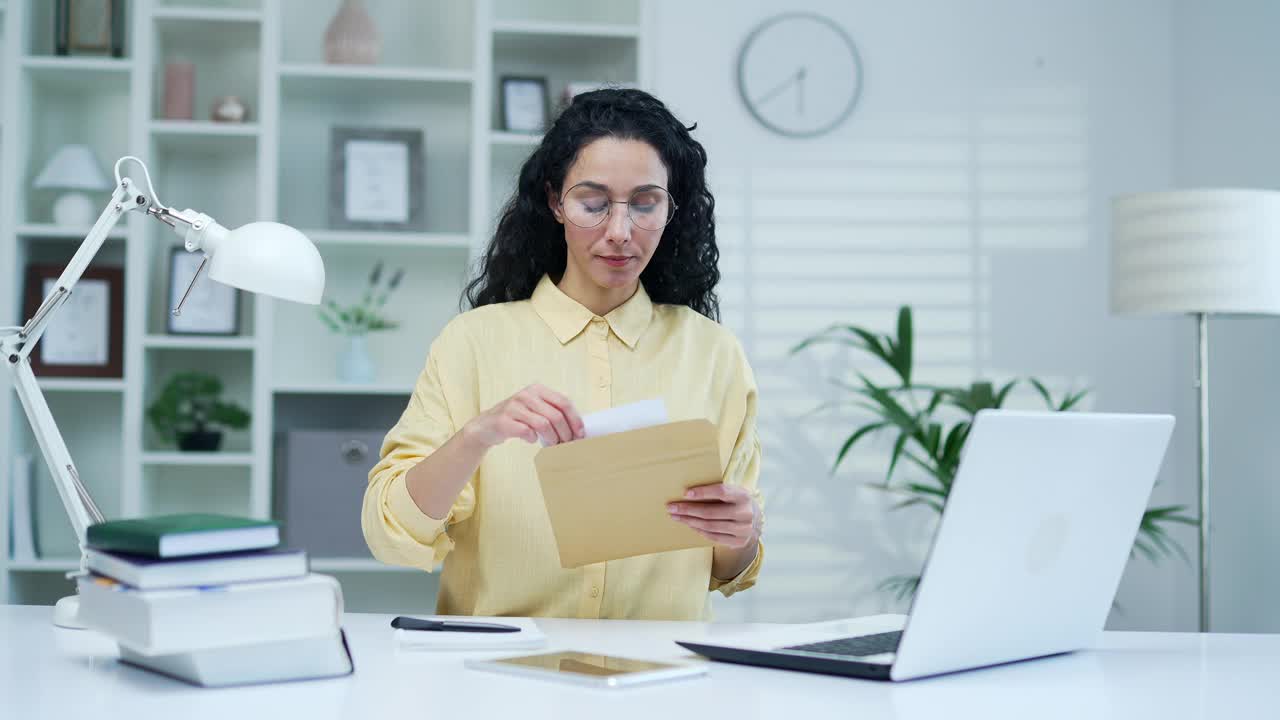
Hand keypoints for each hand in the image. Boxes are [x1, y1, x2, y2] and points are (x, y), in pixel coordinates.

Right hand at [462, 384, 584, 448]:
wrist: (486, 426)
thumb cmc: (517, 419)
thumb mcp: (535, 409)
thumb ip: (553, 412)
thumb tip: (578, 429)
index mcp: (537, 389)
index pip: (564, 401)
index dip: (575, 419)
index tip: (580, 434)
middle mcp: (526, 394)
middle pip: (555, 415)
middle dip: (565, 433)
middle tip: (567, 445)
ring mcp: (514, 406)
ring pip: (543, 424)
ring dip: (551, 438)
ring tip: (552, 445)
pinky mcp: (504, 420)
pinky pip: (526, 432)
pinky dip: (533, 439)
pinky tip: (532, 440)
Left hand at [667, 484, 761, 548]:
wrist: (755, 520)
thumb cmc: (736, 501)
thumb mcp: (733, 492)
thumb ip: (716, 491)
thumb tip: (687, 492)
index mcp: (743, 496)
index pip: (721, 492)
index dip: (703, 492)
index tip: (685, 493)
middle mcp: (745, 513)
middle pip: (711, 512)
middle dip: (688, 510)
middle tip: (671, 507)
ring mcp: (743, 530)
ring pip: (709, 526)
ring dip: (689, 521)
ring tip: (676, 516)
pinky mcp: (738, 542)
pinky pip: (713, 537)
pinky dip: (699, 530)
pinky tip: (689, 524)